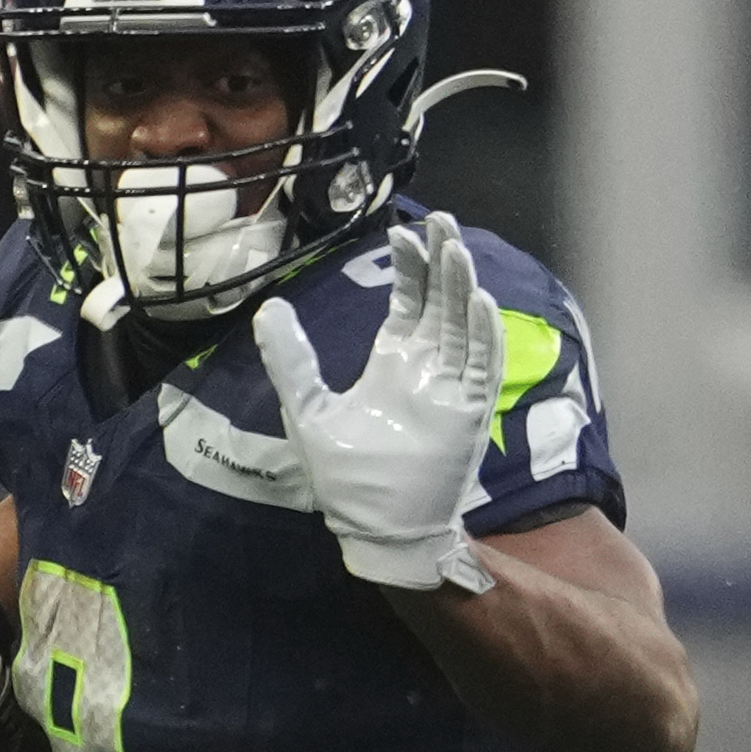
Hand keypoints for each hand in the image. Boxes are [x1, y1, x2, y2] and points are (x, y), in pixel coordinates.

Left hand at [253, 212, 500, 594]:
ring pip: (464, 327)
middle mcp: (427, 370)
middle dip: (444, 263)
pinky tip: (478, 302)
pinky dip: (483, 335)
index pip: (410, 303)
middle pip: (443, 304)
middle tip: (445, 223)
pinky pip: (483, 367)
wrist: (377, 528)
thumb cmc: (347, 479)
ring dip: (463, 288)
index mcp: (392, 364)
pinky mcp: (469, 414)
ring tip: (458, 250)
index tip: (402, 234)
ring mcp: (452, 390)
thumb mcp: (306, 409)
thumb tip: (267, 308)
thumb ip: (291, 360)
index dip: (410, 269)